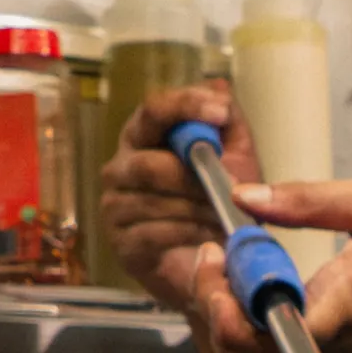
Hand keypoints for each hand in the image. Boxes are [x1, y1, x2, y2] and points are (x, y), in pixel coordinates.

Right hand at [101, 85, 262, 314]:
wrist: (214, 264)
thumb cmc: (219, 205)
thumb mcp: (235, 161)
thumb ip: (230, 126)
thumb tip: (220, 88)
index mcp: (145, 137)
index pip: (154, 110)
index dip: (185, 107)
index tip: (221, 112)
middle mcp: (121, 167)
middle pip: (149, 163)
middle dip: (196, 178)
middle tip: (232, 189)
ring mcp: (115, 205)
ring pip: (154, 200)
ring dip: (199, 209)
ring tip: (227, 218)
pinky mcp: (122, 242)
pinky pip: (154, 233)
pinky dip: (189, 234)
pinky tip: (210, 239)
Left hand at [195, 177, 351, 352]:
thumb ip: (310, 200)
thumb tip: (247, 197)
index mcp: (348, 300)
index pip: (251, 318)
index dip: (216, 286)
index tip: (218, 253)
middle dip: (217, 310)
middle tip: (223, 276)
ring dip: (233, 352)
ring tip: (243, 310)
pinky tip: (265, 352)